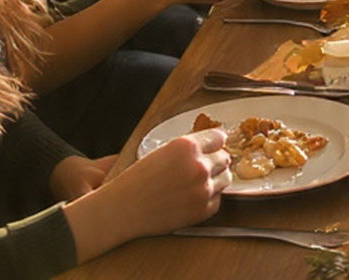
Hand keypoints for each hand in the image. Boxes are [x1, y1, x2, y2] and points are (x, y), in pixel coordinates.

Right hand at [62, 128, 231, 261]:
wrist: (123, 209)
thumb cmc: (136, 180)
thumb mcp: (162, 151)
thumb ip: (188, 148)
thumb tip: (210, 145)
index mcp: (187, 146)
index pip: (220, 137)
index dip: (215, 142)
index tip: (215, 146)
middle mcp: (198, 166)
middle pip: (225, 158)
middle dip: (216, 161)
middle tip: (203, 167)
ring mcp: (203, 189)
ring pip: (226, 178)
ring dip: (216, 179)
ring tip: (197, 183)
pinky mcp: (203, 210)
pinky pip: (217, 199)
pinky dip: (209, 198)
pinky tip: (192, 197)